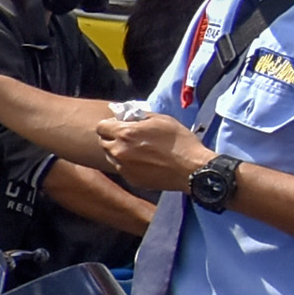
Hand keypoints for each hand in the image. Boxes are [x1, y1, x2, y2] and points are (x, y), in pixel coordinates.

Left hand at [96, 108, 213, 190]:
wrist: (192, 168)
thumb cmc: (179, 141)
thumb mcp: (161, 119)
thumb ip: (139, 115)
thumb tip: (126, 114)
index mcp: (125, 134)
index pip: (101, 127)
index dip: (109, 124)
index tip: (119, 124)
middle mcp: (119, 151)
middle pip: (103, 142)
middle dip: (112, 137)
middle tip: (128, 137)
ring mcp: (124, 168)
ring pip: (111, 157)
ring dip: (118, 151)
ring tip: (137, 150)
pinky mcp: (131, 180)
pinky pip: (122, 169)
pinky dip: (128, 164)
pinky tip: (144, 162)